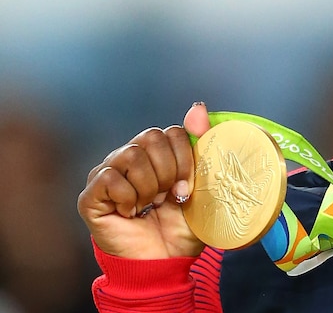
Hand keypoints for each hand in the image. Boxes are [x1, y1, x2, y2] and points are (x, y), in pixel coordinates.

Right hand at [77, 102, 211, 258]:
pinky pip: (109, 178)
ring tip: (150, 206)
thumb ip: (200, 145)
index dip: (185, 158)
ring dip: (149, 186)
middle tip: (169, 196)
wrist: (164, 264)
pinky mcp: (91, 196)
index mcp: (156, 154)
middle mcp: (129, 158)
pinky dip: (128, 197)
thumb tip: (197, 106)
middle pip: (150, 136)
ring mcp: (107, 174)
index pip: (171, 132)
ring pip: (130, 154)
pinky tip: (131, 213)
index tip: (187, 187)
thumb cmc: (181, 228)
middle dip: (169, 170)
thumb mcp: (202, 185)